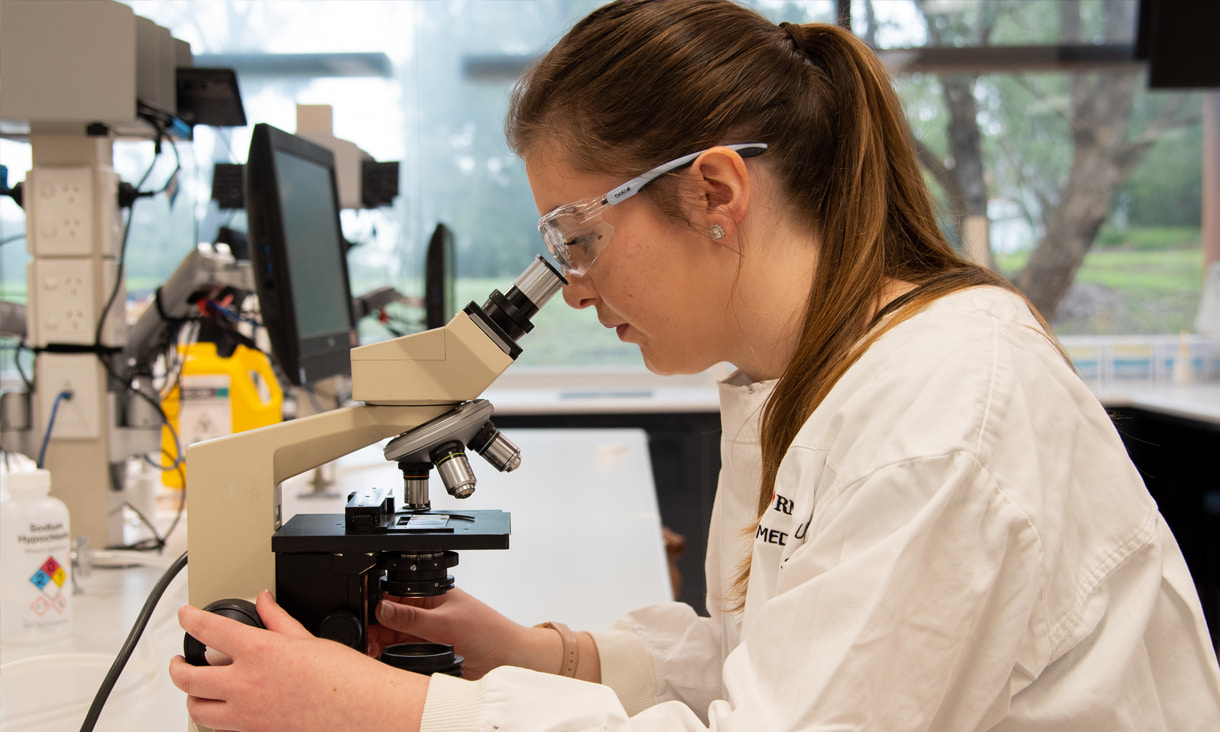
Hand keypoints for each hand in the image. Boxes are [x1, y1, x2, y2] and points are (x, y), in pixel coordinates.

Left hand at [170, 590, 427, 731]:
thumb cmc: (342, 678)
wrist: (360, 711)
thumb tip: (265, 602)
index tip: (186, 614)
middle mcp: (245, 685)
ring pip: (197, 709)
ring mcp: (246, 715)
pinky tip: (222, 709)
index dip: (190, 618)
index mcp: (258, 652)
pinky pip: (219, 728)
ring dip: (190, 696)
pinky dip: (213, 718)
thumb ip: (278, 620)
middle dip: (178, 666)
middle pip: (189, 677)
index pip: (208, 629)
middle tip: (180, 659)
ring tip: (195, 687)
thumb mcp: (307, 639)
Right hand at [369, 588, 555, 679]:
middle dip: (375, 628)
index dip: (377, 606)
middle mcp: (427, 613)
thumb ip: (412, 618)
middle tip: (366, 641)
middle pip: (390, 618)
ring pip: (393, 637)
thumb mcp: (447, 623)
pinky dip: (391, 657)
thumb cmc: (490, 633)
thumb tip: (382, 608)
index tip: (365, 618)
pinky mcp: (428, 653)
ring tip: (372, 651)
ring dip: (381, 644)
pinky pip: (402, 654)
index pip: (395, 595)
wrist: (508, 661)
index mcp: (432, 596)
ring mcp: (427, 634)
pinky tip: (383, 659)